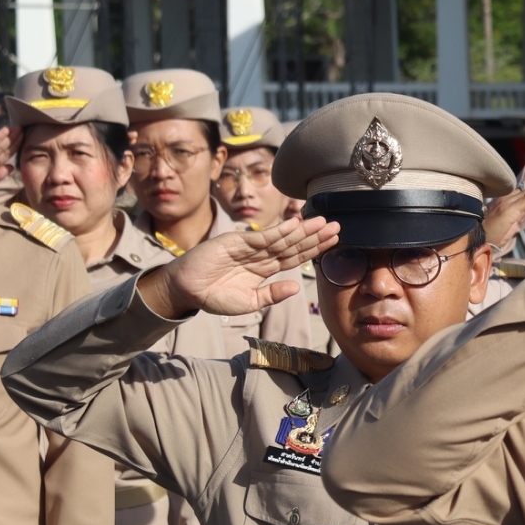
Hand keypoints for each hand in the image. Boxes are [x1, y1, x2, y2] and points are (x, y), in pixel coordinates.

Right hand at [138, 215, 337, 319]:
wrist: (187, 290)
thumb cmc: (215, 296)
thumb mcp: (250, 302)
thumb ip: (272, 294)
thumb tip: (297, 287)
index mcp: (265, 268)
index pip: (295, 257)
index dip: (314, 249)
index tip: (334, 242)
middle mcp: (261, 255)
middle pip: (293, 244)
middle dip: (315, 236)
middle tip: (337, 226)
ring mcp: (249, 246)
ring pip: (281, 238)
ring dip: (302, 230)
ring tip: (322, 223)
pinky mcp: (235, 241)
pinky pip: (261, 237)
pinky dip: (279, 231)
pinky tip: (295, 225)